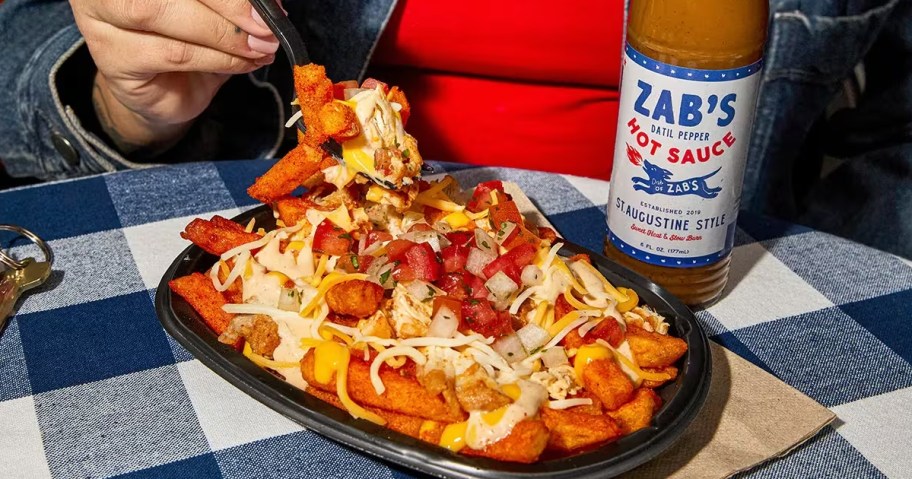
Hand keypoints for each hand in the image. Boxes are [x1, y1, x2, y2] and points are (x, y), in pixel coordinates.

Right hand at [70, 0, 281, 156]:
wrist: (162, 94)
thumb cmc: (187, 42)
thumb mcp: (215, 12)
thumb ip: (235, 3)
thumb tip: (269, 2)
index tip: (267, 4)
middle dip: (228, 5)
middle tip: (266, 27)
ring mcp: (101, 20)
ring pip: (166, 15)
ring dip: (224, 35)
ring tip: (259, 47)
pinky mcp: (112, 58)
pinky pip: (174, 53)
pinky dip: (218, 58)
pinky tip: (243, 62)